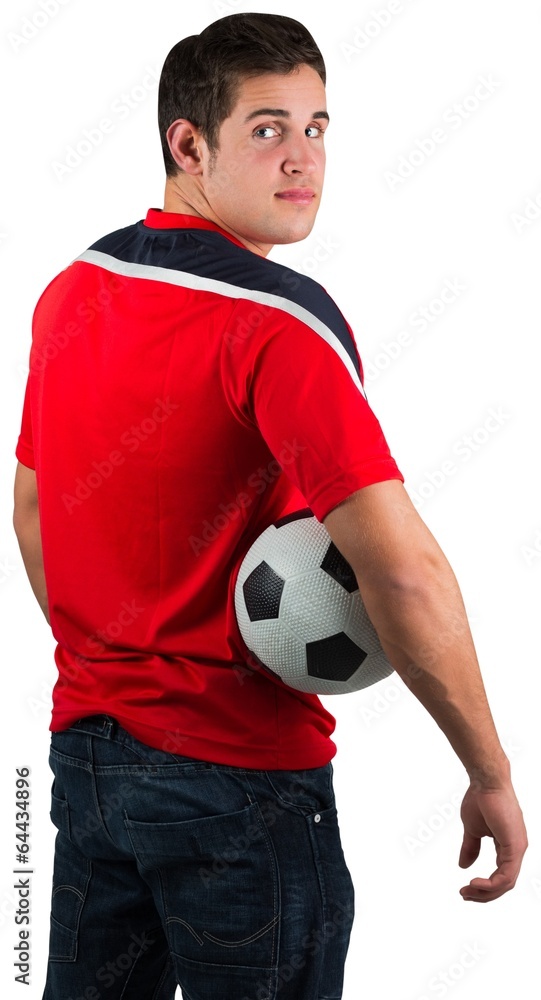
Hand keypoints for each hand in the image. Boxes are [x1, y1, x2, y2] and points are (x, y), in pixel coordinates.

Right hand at [458, 780, 527, 901]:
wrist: (485, 781)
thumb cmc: (480, 799)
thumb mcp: (472, 830)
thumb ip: (471, 847)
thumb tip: (464, 866)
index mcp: (508, 846)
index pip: (501, 876)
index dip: (484, 887)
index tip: (465, 889)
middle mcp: (517, 849)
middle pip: (504, 884)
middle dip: (484, 894)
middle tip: (464, 895)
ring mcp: (518, 848)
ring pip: (507, 883)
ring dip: (486, 892)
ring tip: (468, 891)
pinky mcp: (515, 845)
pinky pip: (507, 874)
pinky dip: (492, 883)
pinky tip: (476, 883)